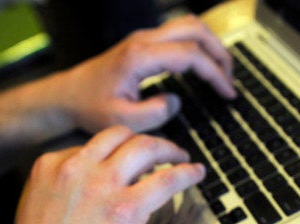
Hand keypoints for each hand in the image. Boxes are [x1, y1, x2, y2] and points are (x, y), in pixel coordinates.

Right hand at [0, 126, 204, 223]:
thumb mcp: (41, 204)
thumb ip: (67, 185)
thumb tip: (101, 178)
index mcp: (51, 165)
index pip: (96, 143)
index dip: (119, 151)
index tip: (132, 159)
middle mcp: (77, 168)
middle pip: (121, 136)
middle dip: (146, 140)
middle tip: (162, 151)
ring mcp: (101, 185)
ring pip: (146, 148)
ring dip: (169, 149)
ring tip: (181, 157)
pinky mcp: (125, 208)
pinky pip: (167, 179)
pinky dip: (187, 173)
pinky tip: (196, 173)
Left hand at [62, 14, 235, 132]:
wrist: (69, 95)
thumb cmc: (91, 107)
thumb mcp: (122, 121)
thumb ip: (155, 113)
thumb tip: (176, 101)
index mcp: (140, 57)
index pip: (191, 55)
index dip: (215, 74)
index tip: (228, 93)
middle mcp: (144, 40)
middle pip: (195, 29)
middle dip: (220, 53)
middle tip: (230, 79)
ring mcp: (145, 38)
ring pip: (190, 26)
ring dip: (211, 46)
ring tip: (222, 72)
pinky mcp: (145, 43)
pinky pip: (180, 34)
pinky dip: (199, 47)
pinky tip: (204, 67)